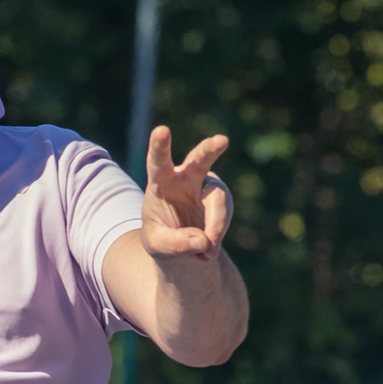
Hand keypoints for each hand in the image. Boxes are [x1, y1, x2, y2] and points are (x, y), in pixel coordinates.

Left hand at [140, 125, 230, 260]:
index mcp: (161, 183)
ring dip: (215, 226)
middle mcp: (185, 178)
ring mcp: (206, 186)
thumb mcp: (159, 246)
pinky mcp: (221, 198)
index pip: (158, 162)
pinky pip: (224, 213)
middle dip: (209, 150)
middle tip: (222, 141)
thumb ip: (176, 243)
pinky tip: (207, 251)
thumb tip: (204, 241)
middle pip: (199, 160)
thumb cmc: (161, 240)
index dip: (159, 147)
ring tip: (205, 252)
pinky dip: (218, 233)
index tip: (161, 130)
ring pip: (218, 197)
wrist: (181, 247)